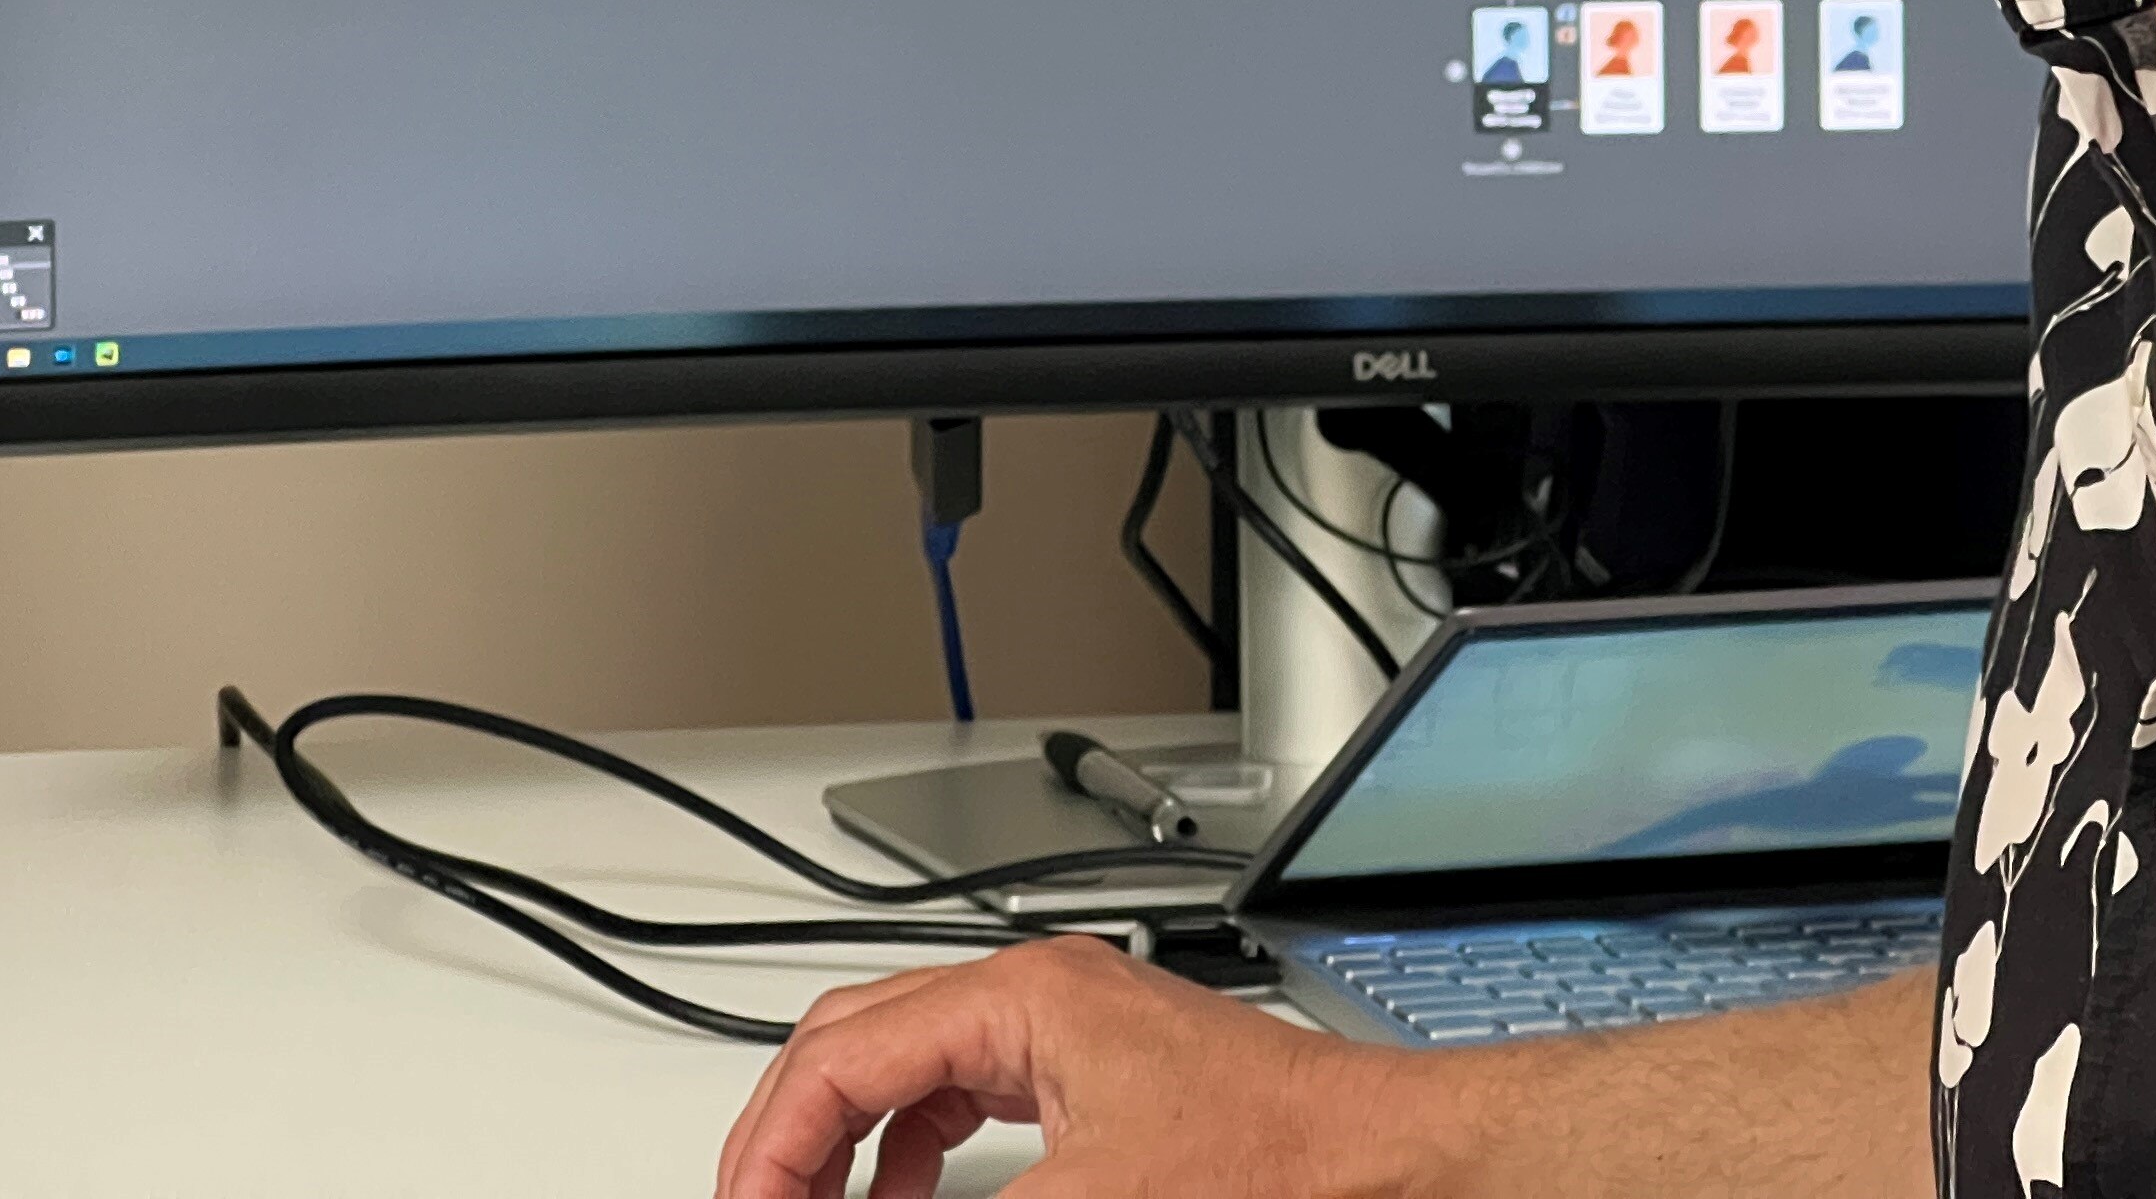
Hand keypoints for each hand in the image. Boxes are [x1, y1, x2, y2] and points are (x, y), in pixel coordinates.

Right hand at [715, 935, 1434, 1198]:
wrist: (1381, 1163)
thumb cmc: (1274, 1163)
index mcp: (1023, 997)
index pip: (839, 1055)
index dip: (773, 1146)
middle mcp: (1040, 992)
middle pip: (858, 1039)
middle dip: (793, 1131)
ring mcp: (1069, 1027)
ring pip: (909, 1063)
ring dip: (849, 1140)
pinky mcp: (1097, 1071)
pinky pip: (966, 1090)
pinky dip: (915, 1148)